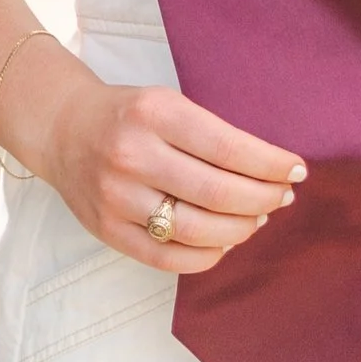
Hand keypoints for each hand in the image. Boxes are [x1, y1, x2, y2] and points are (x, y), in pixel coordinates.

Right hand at [11, 44, 305, 276]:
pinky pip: (168, 258)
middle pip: (216, 192)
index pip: (227, 146)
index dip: (270, 164)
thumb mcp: (168, 103)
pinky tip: (224, 242)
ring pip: (196, 230)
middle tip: (282, 198)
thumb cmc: (129, 115)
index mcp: (154, 113)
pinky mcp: (108, 231)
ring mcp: (117, 197)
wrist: (63, 130)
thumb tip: (271, 171)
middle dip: (262, 199)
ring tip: (257, 218)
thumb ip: (211, 133)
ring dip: (240, 229)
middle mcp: (133, 155)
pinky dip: (207, 255)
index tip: (297, 171)